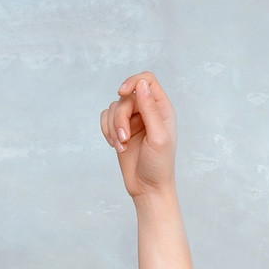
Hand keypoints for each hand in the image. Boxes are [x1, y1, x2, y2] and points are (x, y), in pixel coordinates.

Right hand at [100, 71, 176, 200]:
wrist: (148, 188)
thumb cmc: (158, 166)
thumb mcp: (158, 137)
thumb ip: (150, 110)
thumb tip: (141, 85)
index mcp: (162, 110)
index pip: (146, 80)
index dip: (132, 82)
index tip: (122, 93)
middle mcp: (148, 111)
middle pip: (126, 96)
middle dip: (120, 117)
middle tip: (124, 138)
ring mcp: (133, 120)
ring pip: (113, 107)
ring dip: (113, 127)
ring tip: (121, 145)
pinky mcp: (120, 130)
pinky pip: (105, 118)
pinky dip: (106, 130)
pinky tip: (116, 146)